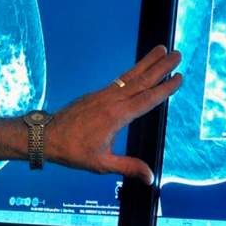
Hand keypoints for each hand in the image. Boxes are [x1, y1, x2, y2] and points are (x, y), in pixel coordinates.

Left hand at [46, 45, 181, 184]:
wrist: (46, 136)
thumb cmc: (73, 150)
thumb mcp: (101, 164)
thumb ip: (128, 167)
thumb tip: (150, 177)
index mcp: (116, 116)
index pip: (147, 99)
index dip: (165, 89)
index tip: (179, 77)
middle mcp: (112, 100)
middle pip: (142, 80)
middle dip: (161, 67)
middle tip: (177, 54)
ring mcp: (104, 94)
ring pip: (131, 75)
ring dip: (148, 62)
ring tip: (161, 48)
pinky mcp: (97, 94)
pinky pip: (121, 79)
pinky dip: (134, 70)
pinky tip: (140, 68)